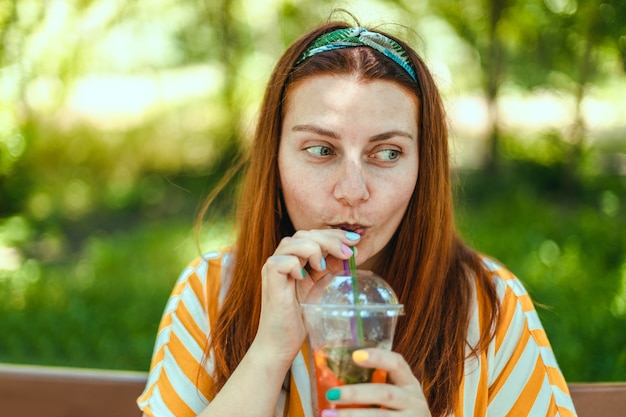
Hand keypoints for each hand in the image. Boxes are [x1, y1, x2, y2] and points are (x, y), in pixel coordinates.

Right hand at [253, 229, 360, 364]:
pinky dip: (294, 265)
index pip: (313, 235)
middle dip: (329, 238)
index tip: (355, 239)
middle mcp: (282, 260)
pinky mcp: (269, 282)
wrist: (281, 345)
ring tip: (323, 267)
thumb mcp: (321, 289)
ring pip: (292, 242)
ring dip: (313, 249)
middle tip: (349, 252)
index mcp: (294, 260)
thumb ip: (331, 270)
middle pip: (304, 234)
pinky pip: (281, 261)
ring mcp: (273, 270)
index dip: (333, 234)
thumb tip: (352, 253)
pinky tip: (303, 277)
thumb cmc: (300, 320)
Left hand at [322, 348, 430, 415]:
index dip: (378, 357)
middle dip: (356, 394)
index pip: (397, 363)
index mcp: (409, 383)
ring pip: (381, 416)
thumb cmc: (398, 410)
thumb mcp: (395, 394)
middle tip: (331, 394)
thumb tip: (332, 379)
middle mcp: (413, 400)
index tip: (355, 355)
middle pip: (385, 394)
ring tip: (328, 414)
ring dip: (352, 415)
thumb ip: (372, 385)